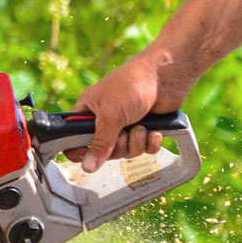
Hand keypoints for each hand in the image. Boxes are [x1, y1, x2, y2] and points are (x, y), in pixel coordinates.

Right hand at [67, 50, 191, 172]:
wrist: (166, 75)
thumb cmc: (132, 84)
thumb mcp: (110, 115)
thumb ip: (99, 143)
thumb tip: (87, 167)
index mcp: (88, 111)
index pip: (74, 139)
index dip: (81, 151)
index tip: (90, 158)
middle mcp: (105, 120)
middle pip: (104, 151)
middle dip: (119, 145)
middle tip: (125, 132)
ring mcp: (125, 125)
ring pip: (126, 151)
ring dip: (136, 142)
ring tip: (141, 126)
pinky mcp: (145, 128)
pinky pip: (144, 149)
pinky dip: (151, 143)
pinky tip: (155, 131)